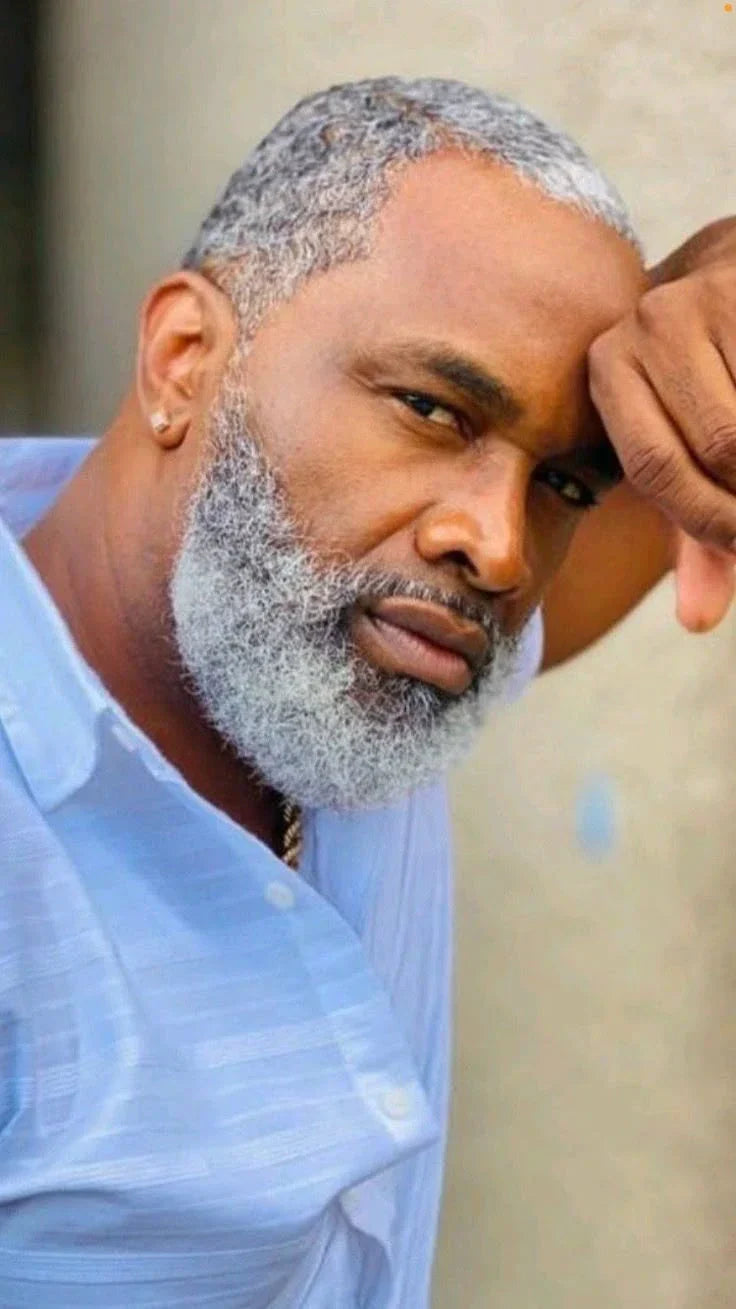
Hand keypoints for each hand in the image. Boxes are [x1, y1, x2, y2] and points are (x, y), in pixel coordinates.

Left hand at [588, 218, 735, 631]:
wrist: (726, 276)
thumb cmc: (698, 387)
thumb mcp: (681, 451)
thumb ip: (692, 534)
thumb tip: (698, 621)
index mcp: (609, 370)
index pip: (658, 467)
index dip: (709, 519)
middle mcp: (648, 326)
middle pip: (722, 442)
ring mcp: (706, 296)